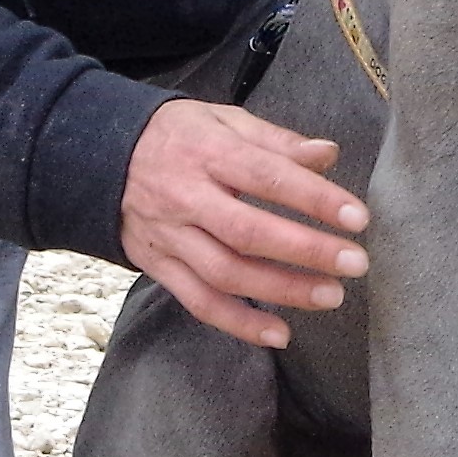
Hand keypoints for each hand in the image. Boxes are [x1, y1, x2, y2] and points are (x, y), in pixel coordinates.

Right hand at [121, 100, 368, 347]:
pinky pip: (199, 302)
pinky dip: (238, 324)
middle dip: (306, 251)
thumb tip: (327, 154)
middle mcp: (186, 198)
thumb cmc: (179, 136)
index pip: (267, 177)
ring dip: (281, 290)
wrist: (99, 157)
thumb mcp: (225, 120)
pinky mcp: (159, 267)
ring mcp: (170, 237)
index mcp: (208, 153)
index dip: (314, 198)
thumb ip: (277, 141)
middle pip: (248, 232)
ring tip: (331, 296)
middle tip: (355, 263)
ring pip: (226, 273)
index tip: (357, 217)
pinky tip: (279, 335)